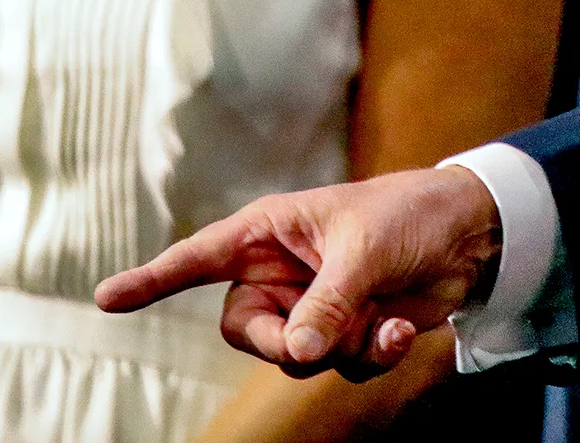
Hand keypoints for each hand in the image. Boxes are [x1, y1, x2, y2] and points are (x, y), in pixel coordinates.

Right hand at [95, 168, 501, 381]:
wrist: (473, 233)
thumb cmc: (412, 214)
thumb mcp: (365, 252)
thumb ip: (326, 303)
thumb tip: (295, 355)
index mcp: (273, 230)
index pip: (199, 257)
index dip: (154, 279)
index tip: (106, 298)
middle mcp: (284, 271)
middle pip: (243, 330)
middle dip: (279, 343)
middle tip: (313, 340)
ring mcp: (314, 304)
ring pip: (293, 357)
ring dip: (339, 347)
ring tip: (382, 319)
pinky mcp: (347, 330)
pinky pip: (337, 364)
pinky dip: (370, 355)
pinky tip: (402, 332)